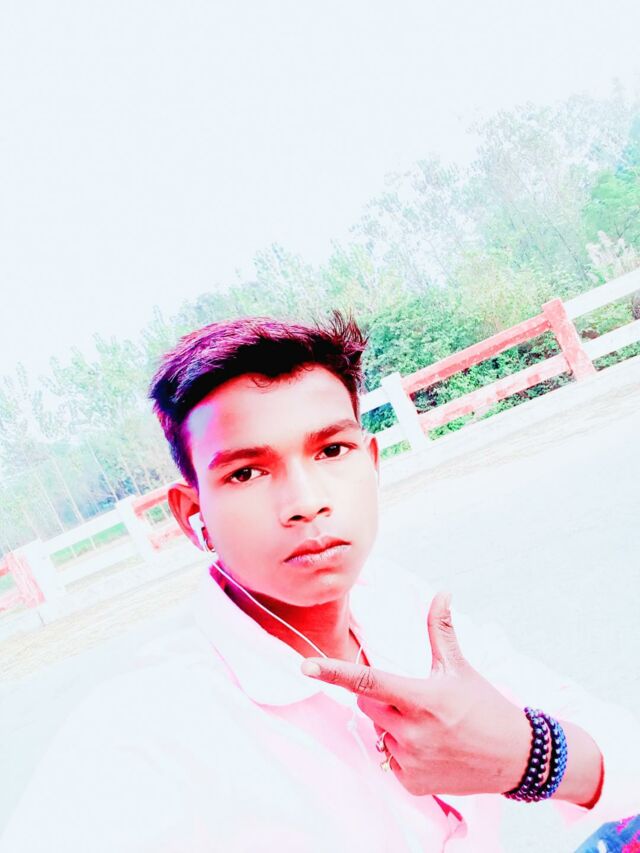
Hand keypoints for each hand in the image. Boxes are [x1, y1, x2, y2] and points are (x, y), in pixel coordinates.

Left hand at [300, 591, 531, 796]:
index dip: (333, 673)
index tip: (305, 667)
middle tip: (413, 699)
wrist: (515, 756)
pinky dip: (402, 751)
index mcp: (422, 698)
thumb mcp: (460, 668)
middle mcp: (413, 732)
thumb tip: (441, 593)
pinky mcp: (412, 783)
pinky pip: (389, 759)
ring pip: (378, 732)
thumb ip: (441, 631)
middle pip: (368, 705)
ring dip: (393, 726)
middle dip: (381, 698)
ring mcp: (411, 761)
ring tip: (429, 727)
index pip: (367, 681)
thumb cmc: (486, 706)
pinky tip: (431, 749)